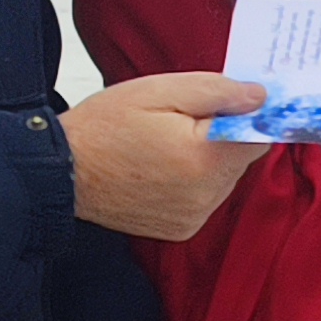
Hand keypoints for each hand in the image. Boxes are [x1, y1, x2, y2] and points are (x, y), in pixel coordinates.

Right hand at [63, 74, 268, 240]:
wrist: (61, 173)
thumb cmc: (104, 127)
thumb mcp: (160, 91)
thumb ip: (217, 92)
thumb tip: (260, 98)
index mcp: (205, 159)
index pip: (259, 136)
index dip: (247, 116)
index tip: (230, 104)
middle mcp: (206, 195)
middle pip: (242, 158)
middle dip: (223, 136)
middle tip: (182, 121)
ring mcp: (194, 216)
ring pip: (225, 179)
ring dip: (209, 160)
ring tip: (165, 146)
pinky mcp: (181, 229)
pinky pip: (205, 198)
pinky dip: (194, 182)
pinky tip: (161, 169)